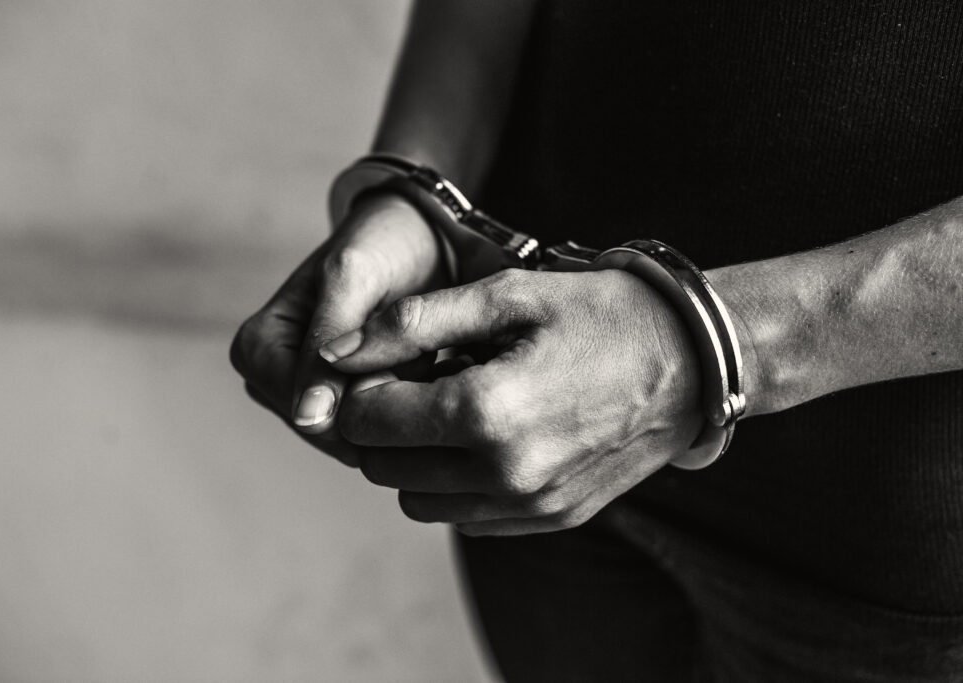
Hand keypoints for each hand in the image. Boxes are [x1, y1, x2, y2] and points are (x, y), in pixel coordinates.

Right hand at [230, 192, 446, 465]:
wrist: (416, 236)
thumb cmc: (381, 245)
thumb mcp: (352, 280)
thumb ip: (326, 344)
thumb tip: (307, 418)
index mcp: (254, 349)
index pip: (311, 417)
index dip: (371, 397)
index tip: (416, 356)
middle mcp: (269, 380)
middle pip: (336, 433)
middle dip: (388, 402)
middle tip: (426, 351)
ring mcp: (304, 396)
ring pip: (361, 437)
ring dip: (404, 404)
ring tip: (430, 356)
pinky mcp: (338, 405)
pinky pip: (377, 431)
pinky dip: (411, 405)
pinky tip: (431, 371)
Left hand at [321, 268, 702, 533]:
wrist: (695, 361)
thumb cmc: (603, 314)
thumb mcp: (507, 295)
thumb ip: (412, 323)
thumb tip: (335, 351)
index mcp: (487, 412)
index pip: (368, 421)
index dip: (363, 386)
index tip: (389, 359)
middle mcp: (505, 473)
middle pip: (383, 470)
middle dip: (382, 425)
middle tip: (416, 381)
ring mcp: (531, 505)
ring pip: (418, 502)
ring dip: (414, 459)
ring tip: (451, 409)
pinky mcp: (552, 518)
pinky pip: (467, 517)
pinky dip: (456, 483)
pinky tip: (486, 437)